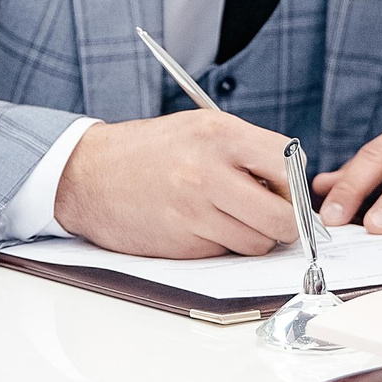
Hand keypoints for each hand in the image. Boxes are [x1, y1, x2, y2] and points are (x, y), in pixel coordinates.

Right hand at [54, 111, 301, 257]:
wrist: (87, 175)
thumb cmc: (149, 151)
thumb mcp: (199, 128)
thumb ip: (247, 150)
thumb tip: (294, 189)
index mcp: (219, 133)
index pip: (290, 164)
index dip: (293, 182)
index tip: (282, 188)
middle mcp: (209, 171)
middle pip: (283, 217)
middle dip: (284, 223)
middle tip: (270, 216)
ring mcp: (195, 211)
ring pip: (258, 243)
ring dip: (252, 237)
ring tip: (227, 216)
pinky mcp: (183, 244)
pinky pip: (225, 253)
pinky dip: (221, 245)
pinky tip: (198, 225)